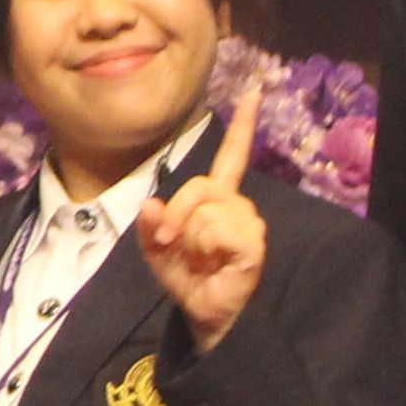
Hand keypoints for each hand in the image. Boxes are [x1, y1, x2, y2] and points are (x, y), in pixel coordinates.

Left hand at [131, 87, 270, 346]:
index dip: (244, 126)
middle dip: (175, 215)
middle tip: (171, 243)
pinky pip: (218, 230)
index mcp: (217, 199)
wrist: (202, 314)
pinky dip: (205, 247)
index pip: (232, 157)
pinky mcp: (253, 244)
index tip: (255, 91)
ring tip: (198, 258)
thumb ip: (150, 226)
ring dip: (190, 237)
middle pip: (199, 186)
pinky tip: (214, 262)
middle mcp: (237, 206)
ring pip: (205, 210)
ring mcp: (248, 224)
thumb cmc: (186, 278)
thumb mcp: (156, 249)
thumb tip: (151, 205)